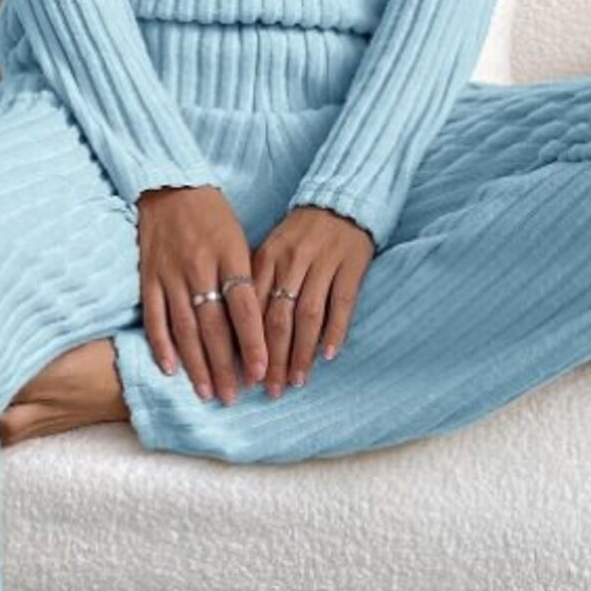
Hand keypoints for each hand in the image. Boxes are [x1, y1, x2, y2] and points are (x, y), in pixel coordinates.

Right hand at [134, 185, 267, 403]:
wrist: (170, 184)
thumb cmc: (213, 215)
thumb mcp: (239, 239)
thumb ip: (247, 278)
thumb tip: (260, 325)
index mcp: (230, 256)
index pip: (244, 308)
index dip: (253, 342)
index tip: (262, 372)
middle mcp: (200, 267)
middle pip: (215, 326)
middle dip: (225, 365)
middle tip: (234, 396)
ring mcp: (171, 273)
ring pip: (185, 327)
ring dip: (196, 363)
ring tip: (207, 391)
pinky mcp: (148, 276)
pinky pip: (155, 316)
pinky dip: (161, 344)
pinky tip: (171, 369)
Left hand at [251, 205, 373, 395]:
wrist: (340, 201)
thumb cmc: (299, 235)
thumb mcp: (270, 251)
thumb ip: (256, 284)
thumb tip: (239, 333)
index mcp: (267, 257)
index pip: (253, 308)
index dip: (248, 345)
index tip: (244, 375)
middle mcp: (292, 261)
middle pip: (279, 318)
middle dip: (273, 358)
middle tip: (270, 389)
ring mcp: (323, 263)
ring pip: (308, 315)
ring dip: (301, 352)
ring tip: (297, 381)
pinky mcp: (351, 265)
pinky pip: (342, 303)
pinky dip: (335, 331)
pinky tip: (328, 355)